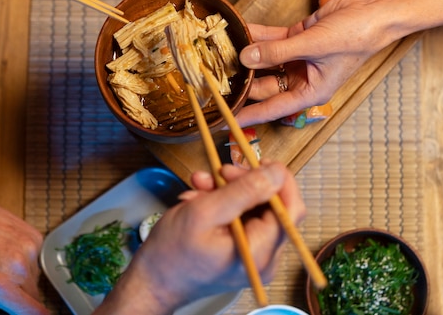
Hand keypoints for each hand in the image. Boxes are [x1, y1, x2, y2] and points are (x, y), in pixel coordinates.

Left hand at [0, 157, 47, 314]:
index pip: (35, 313)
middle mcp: (19, 266)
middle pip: (34, 299)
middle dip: (18, 301)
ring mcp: (30, 248)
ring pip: (34, 279)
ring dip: (21, 280)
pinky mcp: (34, 236)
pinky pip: (35, 260)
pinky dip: (23, 262)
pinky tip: (4, 253)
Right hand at [94, 160, 304, 314]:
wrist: (152, 281)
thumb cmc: (172, 251)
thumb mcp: (204, 212)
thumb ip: (244, 191)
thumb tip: (277, 173)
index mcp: (260, 252)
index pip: (290, 208)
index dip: (278, 180)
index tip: (256, 160)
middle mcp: (264, 257)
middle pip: (272, 206)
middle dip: (245, 182)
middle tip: (220, 170)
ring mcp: (253, 256)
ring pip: (253, 209)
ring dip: (228, 190)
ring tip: (200, 184)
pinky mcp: (241, 251)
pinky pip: (241, 219)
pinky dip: (222, 203)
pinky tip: (198, 199)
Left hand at [236, 0, 395, 126]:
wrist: (374, 11)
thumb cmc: (356, 36)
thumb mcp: (313, 47)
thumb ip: (277, 52)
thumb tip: (247, 57)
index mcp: (310, 92)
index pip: (272, 108)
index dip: (248, 114)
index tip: (227, 120)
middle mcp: (302, 79)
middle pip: (264, 85)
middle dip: (243, 82)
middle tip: (216, 80)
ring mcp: (298, 59)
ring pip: (265, 61)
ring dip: (247, 56)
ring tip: (222, 53)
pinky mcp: (297, 39)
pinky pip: (271, 40)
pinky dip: (257, 36)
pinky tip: (240, 31)